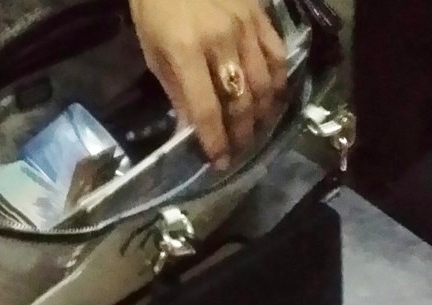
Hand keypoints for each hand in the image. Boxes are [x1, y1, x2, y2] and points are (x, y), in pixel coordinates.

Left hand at [129, 0, 286, 168]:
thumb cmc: (154, 6)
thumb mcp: (152, 52)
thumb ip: (176, 91)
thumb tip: (192, 128)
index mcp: (186, 52)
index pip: (207, 109)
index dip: (215, 140)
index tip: (219, 162)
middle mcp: (221, 42)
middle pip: (240, 101)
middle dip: (241, 134)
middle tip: (239, 153)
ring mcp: (245, 26)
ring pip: (264, 82)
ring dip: (262, 115)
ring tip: (256, 132)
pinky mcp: (261, 15)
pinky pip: (278, 54)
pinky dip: (278, 81)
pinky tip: (273, 99)